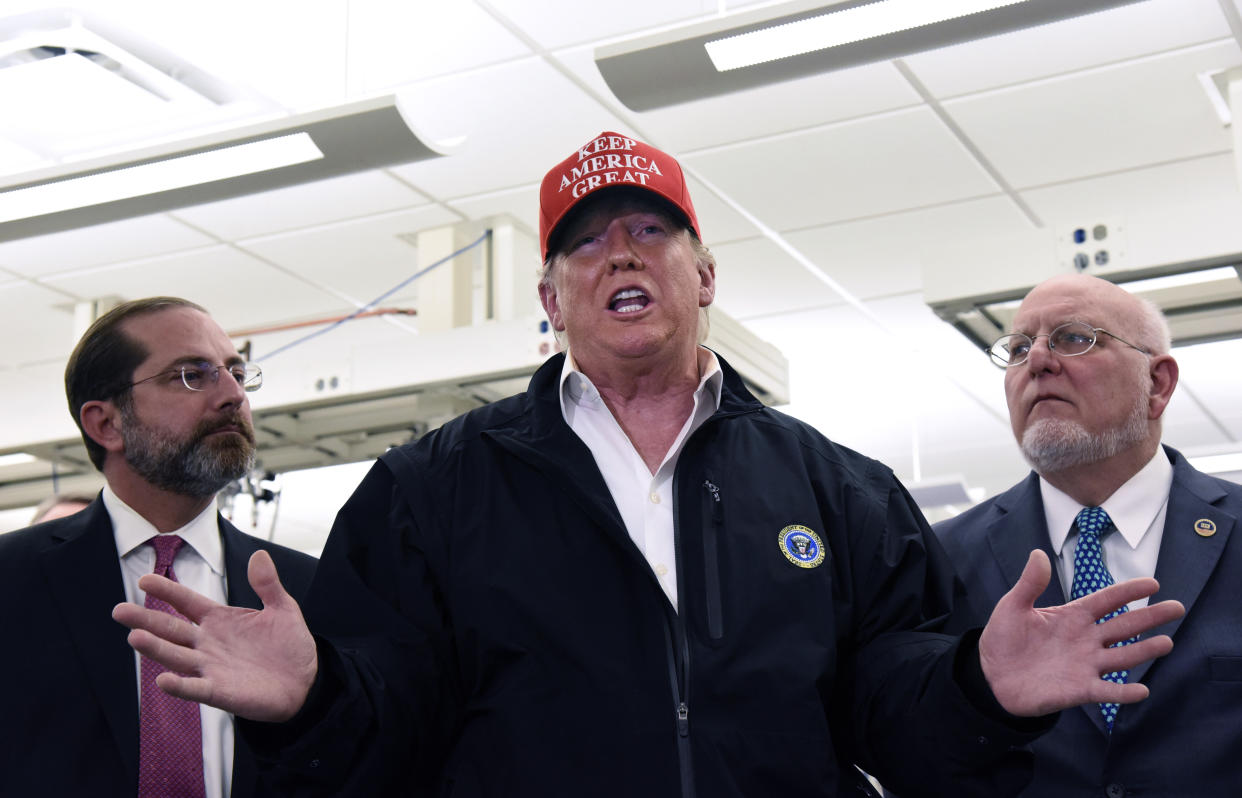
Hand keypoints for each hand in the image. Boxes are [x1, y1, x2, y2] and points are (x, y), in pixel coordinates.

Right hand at [113, 550, 316, 722]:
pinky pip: (195, 688)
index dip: (167, 590)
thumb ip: (268, 584)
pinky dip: (179, 686)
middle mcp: (208, 642)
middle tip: (119, 610)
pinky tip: (162, 681)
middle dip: (146, 620)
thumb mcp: (282, 608)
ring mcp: (210, 667)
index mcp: (219, 619)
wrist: (306, 682)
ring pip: (176, 656)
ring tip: (135, 638)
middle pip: (171, 628)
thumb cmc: (289, 645)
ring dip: (156, 649)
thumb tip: (259, 554)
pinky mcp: (220, 692)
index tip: (144, 579)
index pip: (186, 602)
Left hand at [979, 549, 1184, 716]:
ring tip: (1167, 643)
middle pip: (1124, 626)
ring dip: (1144, 651)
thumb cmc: (1004, 638)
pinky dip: (1123, 692)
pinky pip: (1107, 691)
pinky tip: (1142, 690)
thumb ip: (1030, 583)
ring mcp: (1086, 665)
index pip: (1106, 601)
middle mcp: (1086, 639)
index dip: (1128, 591)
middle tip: (1177, 607)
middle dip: (1150, 617)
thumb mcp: (1013, 606)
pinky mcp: (1080, 689)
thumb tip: (1038, 553)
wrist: (992, 676)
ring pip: (1122, 657)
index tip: (1153, 584)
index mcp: (1072, 616)